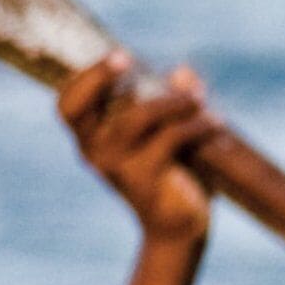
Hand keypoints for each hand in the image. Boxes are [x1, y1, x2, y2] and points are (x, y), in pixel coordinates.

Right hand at [57, 51, 218, 244]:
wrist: (179, 229)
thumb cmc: (172, 176)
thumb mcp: (169, 135)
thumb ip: (171, 102)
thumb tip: (184, 71)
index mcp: (91, 139)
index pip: (68, 105)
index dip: (83, 78)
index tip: (116, 55)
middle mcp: (94, 152)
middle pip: (80, 106)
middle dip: (101, 76)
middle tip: (128, 58)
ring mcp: (115, 167)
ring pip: (135, 117)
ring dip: (172, 101)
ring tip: (200, 99)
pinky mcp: (143, 180)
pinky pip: (169, 139)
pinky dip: (195, 125)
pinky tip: (216, 122)